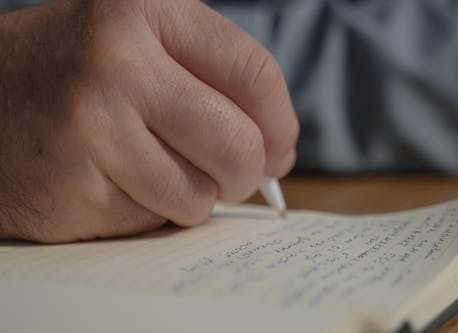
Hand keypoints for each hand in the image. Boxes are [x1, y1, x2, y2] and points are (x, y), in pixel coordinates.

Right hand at [0, 0, 297, 242]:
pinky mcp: (77, 187)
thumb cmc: (74, 76)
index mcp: (148, 11)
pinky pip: (158, 216)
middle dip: (247, 173)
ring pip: (202, 193)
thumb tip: (277, 148)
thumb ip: (212, 83)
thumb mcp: (141, 46)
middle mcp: (119, 61)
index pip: (255, 74)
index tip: (278, 147)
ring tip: (156, 169)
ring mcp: (94, 126)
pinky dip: (155, 210)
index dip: (281, 123)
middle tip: (232, 175)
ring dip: (196, 195)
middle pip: (240, 144)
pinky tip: (119, 183)